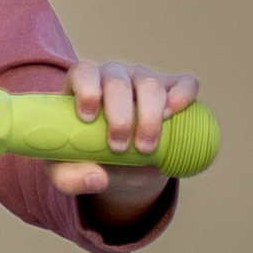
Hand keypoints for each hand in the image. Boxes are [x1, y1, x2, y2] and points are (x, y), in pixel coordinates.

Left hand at [50, 57, 199, 218]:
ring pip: (150, 83)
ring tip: (145, 147)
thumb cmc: (89, 158)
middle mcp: (114, 76)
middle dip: (120, 116)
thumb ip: (69, 178)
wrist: (122, 166)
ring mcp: (144, 80)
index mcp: (84, 86)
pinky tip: (175, 112)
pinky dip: (182, 94)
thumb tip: (97, 179)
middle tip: (119, 148)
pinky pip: (184, 83)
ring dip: (149, 116)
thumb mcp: (68, 171)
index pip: (84, 72)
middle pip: (118, 81)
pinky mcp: (172, 89)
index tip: (88, 119)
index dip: (87, 90)